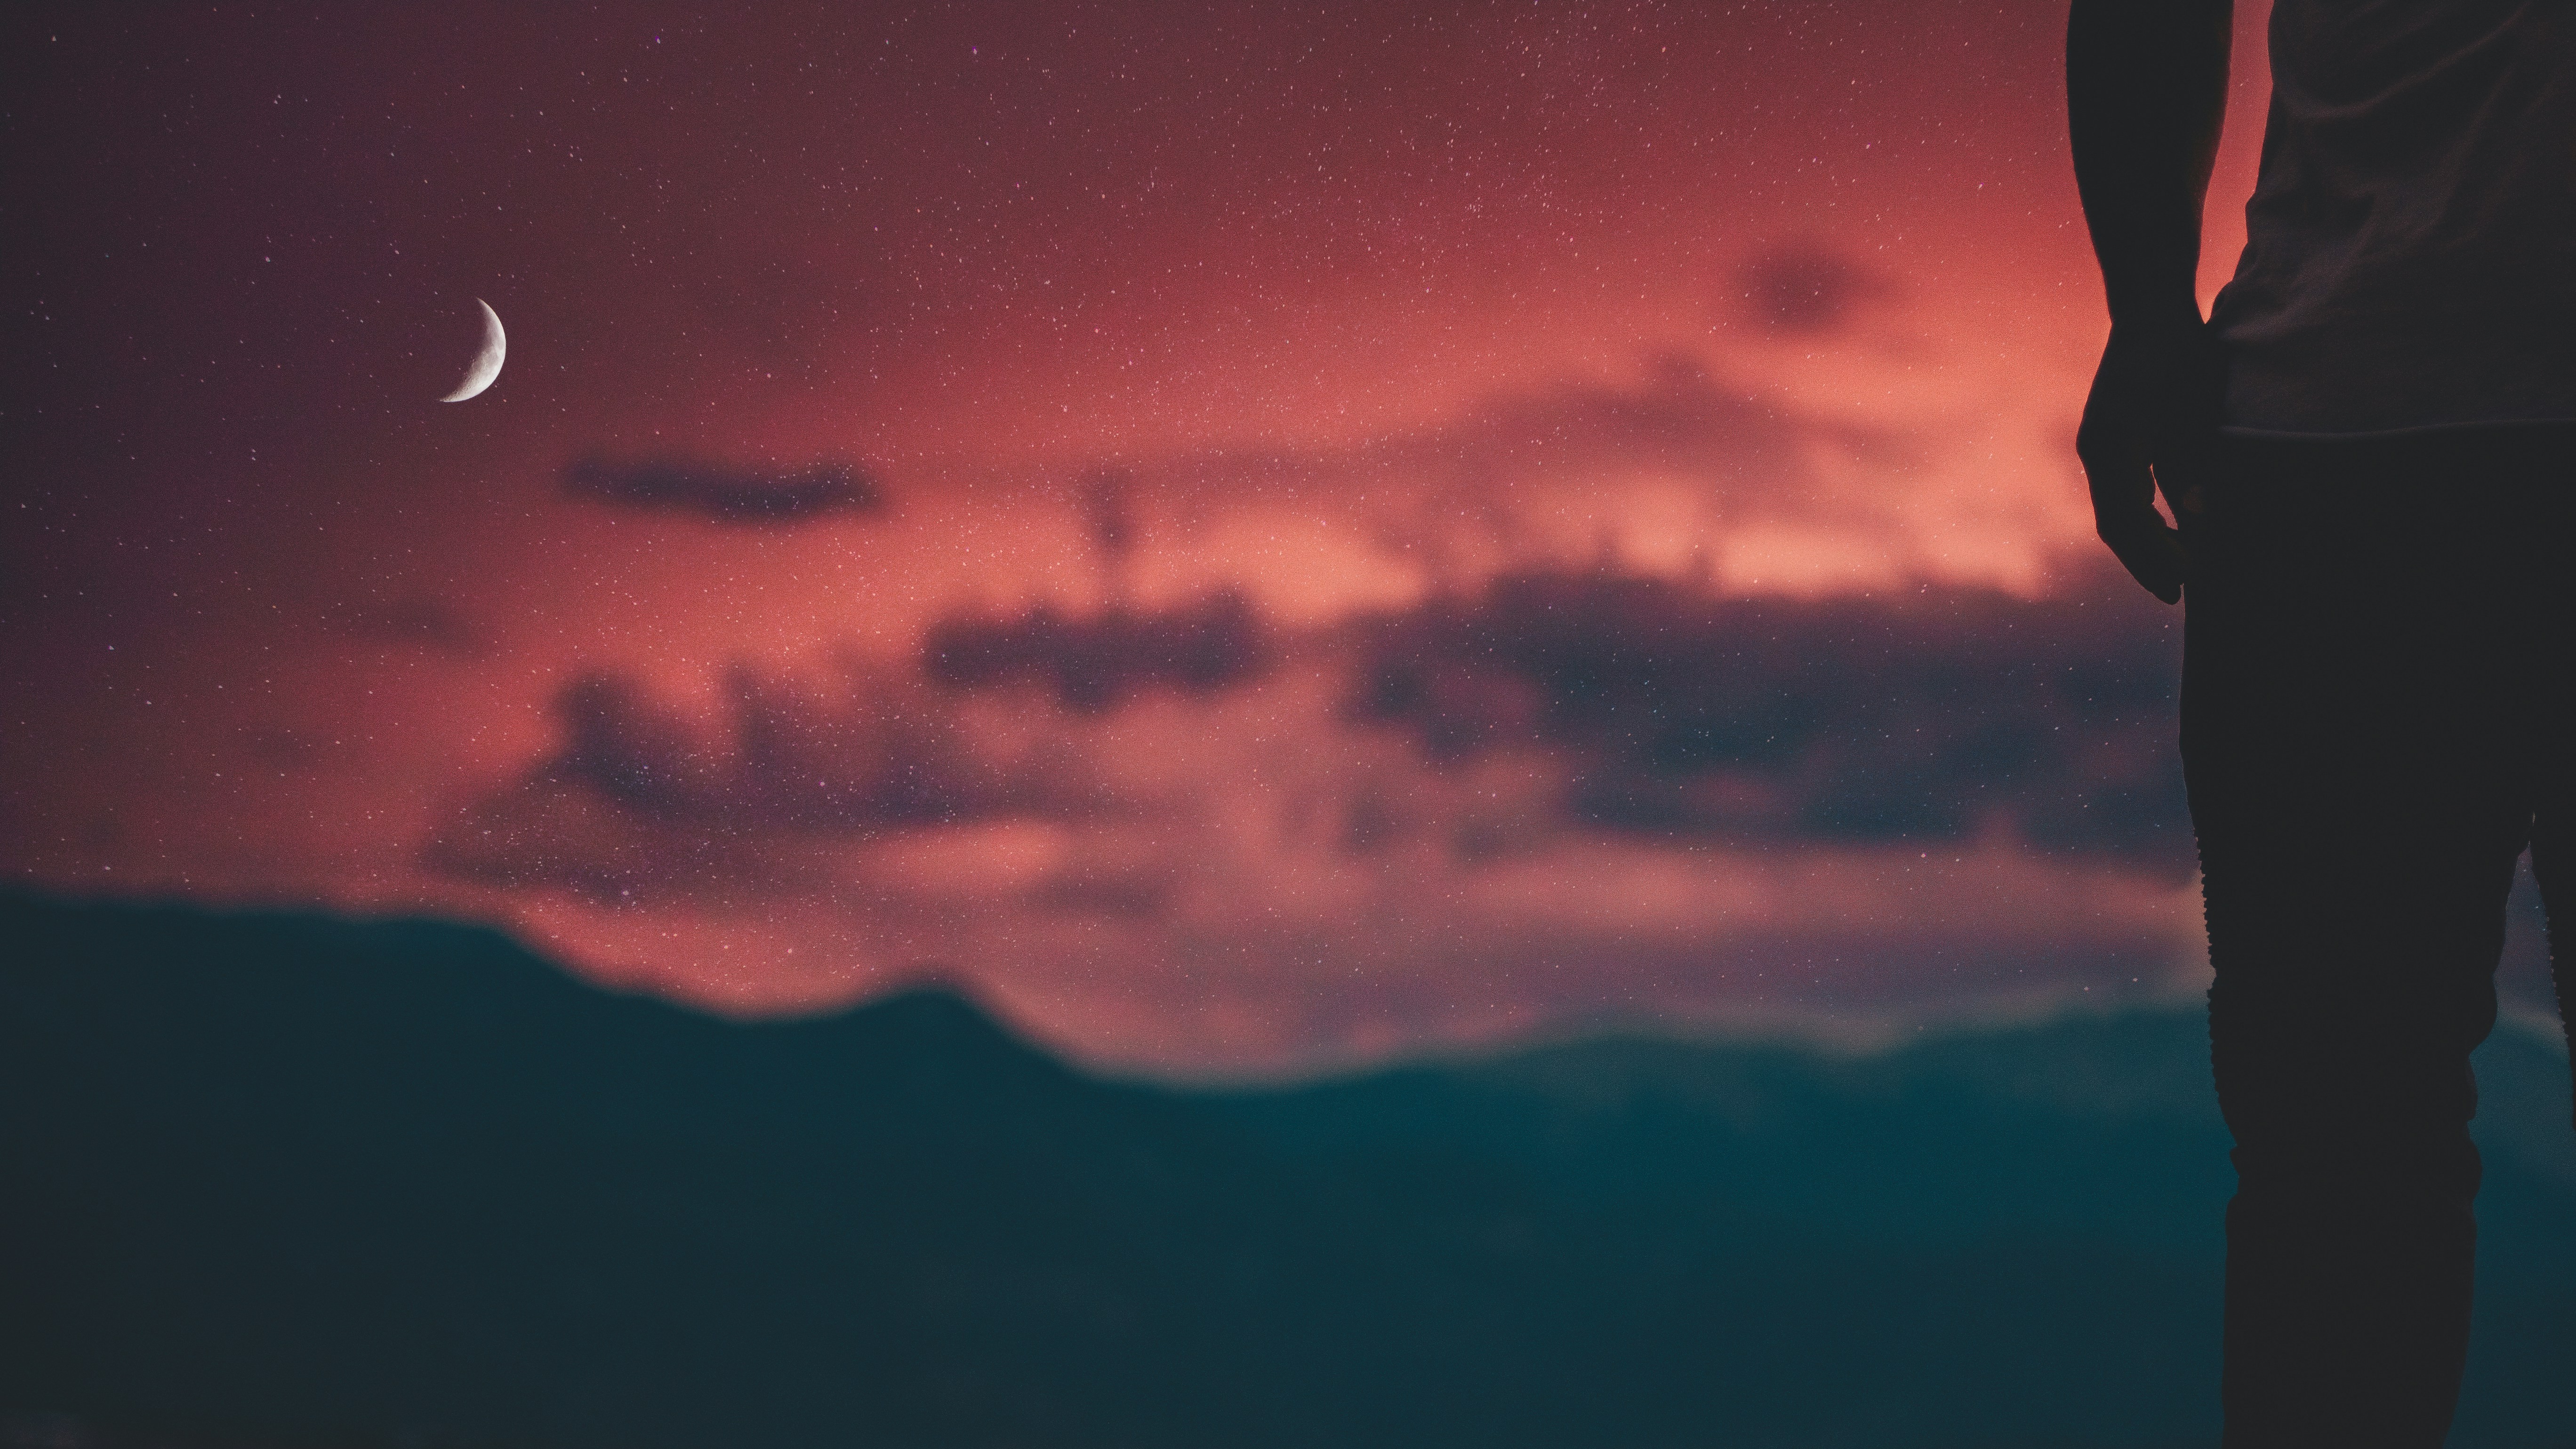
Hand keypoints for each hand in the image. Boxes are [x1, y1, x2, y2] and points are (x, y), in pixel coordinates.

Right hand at [2076, 315, 2222, 603]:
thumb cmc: (2182, 354)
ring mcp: (2098, 446)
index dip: (2155, 556)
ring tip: (2178, 572)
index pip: (2128, 519)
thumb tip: (2198, 519)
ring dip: (2144, 544)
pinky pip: (2120, 493)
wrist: (2152, 310)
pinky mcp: (2108, 441)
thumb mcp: (2196, 411)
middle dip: (2146, 560)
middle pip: (2115, 523)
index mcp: (2114, 444)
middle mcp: (2096, 449)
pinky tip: (2170, 532)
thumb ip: (2193, 464)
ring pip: (2115, 512)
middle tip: (2178, 593)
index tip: (2183, 583)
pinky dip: (2142, 519)